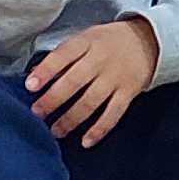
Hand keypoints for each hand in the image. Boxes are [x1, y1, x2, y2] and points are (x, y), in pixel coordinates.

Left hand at [24, 15, 157, 146]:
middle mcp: (100, 59)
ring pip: (90, 101)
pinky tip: (86, 141)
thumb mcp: (86, 38)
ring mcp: (115, 77)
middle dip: (53, 100)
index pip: (63, 55)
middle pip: (74, 82)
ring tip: (55, 131)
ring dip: (71, 119)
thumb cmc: (108, 41)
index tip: (30, 86)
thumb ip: (65, 55)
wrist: (148, 40)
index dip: (46, 70)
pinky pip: (113, 114)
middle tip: (37, 114)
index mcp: (87, 42)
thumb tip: (37, 77)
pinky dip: (99, 129)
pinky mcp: (128, 93)